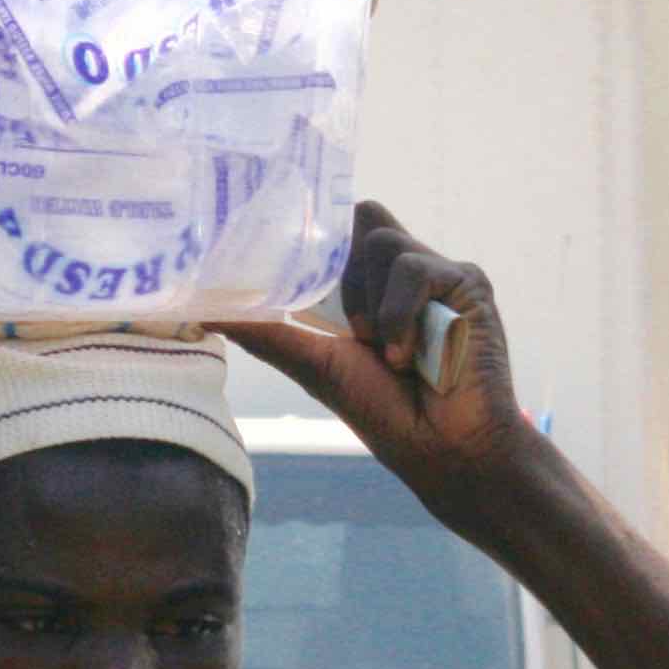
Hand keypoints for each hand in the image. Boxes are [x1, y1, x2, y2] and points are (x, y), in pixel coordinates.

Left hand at [225, 201, 536, 520]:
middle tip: (346, 328)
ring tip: (383, 352)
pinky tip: (405, 356)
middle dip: (342, 268)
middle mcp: (406, 272)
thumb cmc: (386, 414)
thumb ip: (266, 331)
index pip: (341, 228)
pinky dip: (398, 314)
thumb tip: (201, 311)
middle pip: (362, 216)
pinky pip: (415, 268)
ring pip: (380, 241)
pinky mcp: (467, 283)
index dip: (316, 233)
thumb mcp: (313, 364)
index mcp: (372, 285)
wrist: (446, 452)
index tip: (283, 249)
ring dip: (368, 304)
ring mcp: (439, 275)